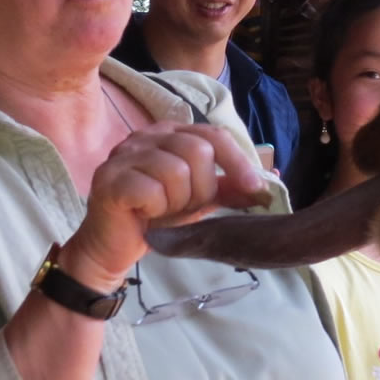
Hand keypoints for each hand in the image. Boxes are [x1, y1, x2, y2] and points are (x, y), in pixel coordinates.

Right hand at [62, 123, 269, 289]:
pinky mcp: (109, 178)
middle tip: (185, 207)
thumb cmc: (157, 217)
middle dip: (202, 189)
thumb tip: (270, 184)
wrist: (114, 246)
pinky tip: (145, 214)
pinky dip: (156, 209)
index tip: (256, 189)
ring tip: (163, 211)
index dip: (239, 162)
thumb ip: (230, 188)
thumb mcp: (201, 199)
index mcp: (171, 133)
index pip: (215, 135)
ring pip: (176, 171)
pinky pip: (151, 190)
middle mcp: (146, 135)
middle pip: (198, 151)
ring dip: (177, 202)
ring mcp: (124, 154)